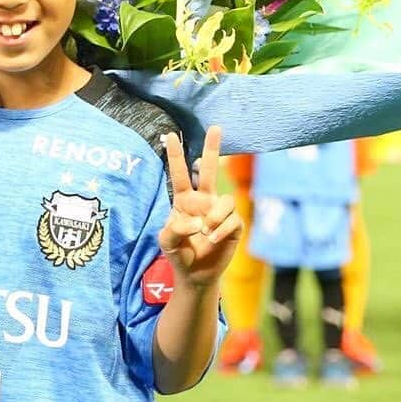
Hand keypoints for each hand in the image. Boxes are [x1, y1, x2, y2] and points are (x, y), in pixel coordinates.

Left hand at [158, 126, 241, 290]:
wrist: (195, 274)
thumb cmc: (179, 253)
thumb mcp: (166, 242)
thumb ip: (174, 229)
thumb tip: (197, 220)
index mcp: (183, 200)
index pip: (179, 173)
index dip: (175, 155)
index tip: (169, 135)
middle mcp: (203, 201)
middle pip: (207, 169)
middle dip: (212, 148)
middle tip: (215, 127)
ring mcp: (219, 212)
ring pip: (225, 199)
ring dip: (215, 215)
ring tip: (207, 231)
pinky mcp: (234, 226)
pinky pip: (233, 219)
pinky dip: (222, 229)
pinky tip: (214, 239)